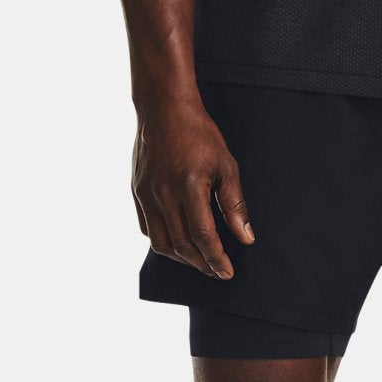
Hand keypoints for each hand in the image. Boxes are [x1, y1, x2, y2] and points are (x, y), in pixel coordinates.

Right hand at [131, 98, 253, 278]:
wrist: (164, 108)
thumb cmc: (199, 134)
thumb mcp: (226, 165)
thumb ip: (234, 204)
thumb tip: (245, 238)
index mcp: (189, 186)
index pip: (203, 236)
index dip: (216, 259)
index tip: (228, 272)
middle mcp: (163, 194)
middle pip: (182, 245)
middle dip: (202, 264)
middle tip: (218, 271)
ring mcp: (146, 194)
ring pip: (160, 242)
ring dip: (181, 258)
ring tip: (200, 261)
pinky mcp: (136, 192)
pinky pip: (147, 228)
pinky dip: (163, 242)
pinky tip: (178, 243)